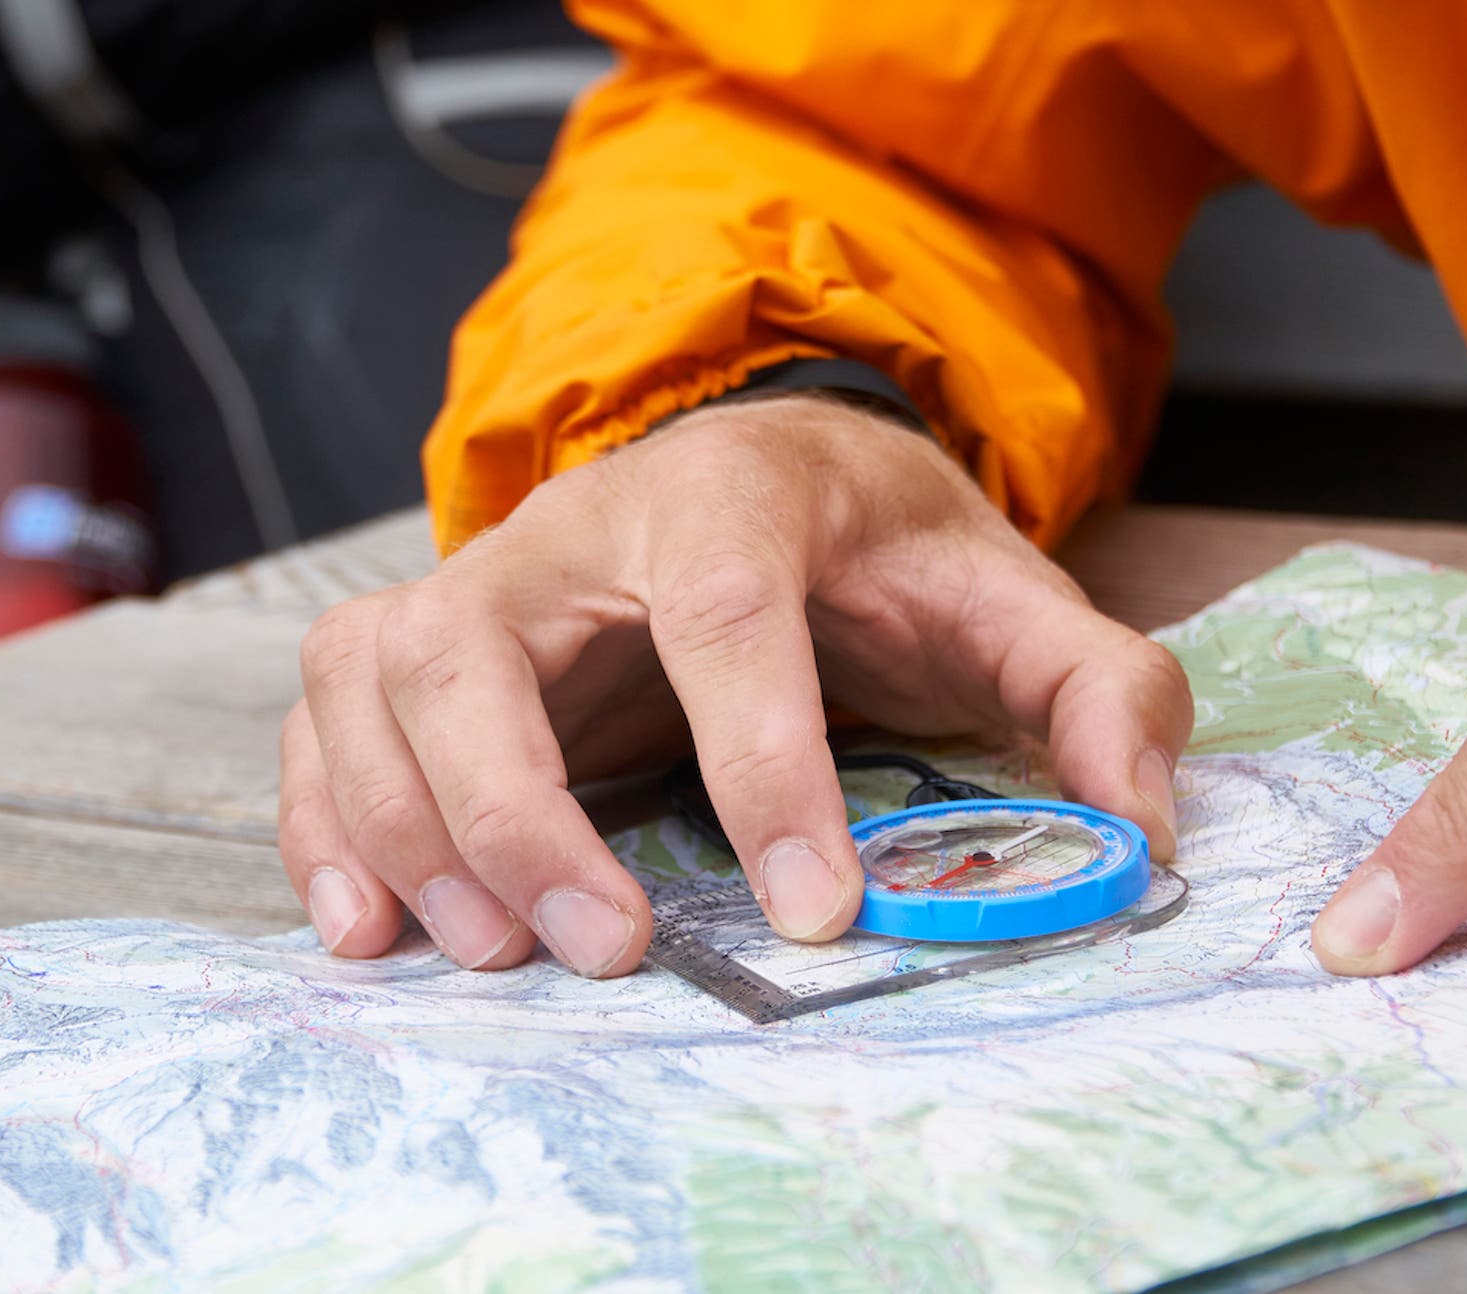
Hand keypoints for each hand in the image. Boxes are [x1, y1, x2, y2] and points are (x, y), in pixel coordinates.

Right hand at [278, 396, 1191, 976]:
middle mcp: (570, 531)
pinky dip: (325, 827)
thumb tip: (1142, 832)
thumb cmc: (869, 551)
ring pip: (375, 681)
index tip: (812, 909)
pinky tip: (372, 932)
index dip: (758, 759)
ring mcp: (473, 582)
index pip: (721, 612)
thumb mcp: (1002, 594)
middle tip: (604, 950)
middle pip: (479, 648)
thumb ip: (1095, 689)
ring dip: (408, 829)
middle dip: (521, 811)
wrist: (755, 478)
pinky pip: (323, 723)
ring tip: (491, 955)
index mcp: (728, 496)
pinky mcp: (413, 644)